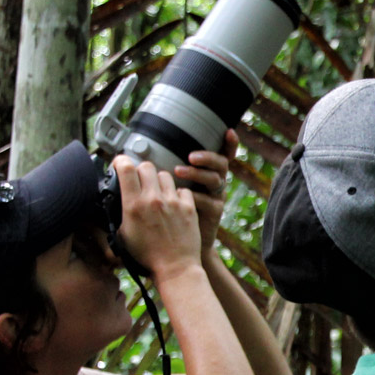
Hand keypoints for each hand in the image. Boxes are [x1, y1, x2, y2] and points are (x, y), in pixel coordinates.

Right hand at [113, 155, 200, 278]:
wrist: (175, 268)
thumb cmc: (147, 256)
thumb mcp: (123, 235)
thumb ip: (119, 213)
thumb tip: (114, 199)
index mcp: (134, 205)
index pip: (126, 167)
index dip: (121, 161)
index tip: (120, 164)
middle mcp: (153, 200)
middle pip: (146, 166)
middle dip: (141, 170)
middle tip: (140, 180)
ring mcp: (173, 202)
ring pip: (165, 175)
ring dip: (159, 181)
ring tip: (158, 192)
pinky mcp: (188, 207)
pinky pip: (183, 189)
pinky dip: (178, 193)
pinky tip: (174, 203)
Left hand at [174, 130, 236, 254]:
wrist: (180, 244)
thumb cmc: (170, 211)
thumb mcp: (170, 185)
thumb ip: (166, 169)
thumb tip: (145, 151)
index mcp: (206, 171)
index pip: (222, 154)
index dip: (229, 143)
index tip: (227, 131)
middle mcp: (215, 181)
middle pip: (221, 163)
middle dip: (207, 157)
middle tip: (191, 157)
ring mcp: (216, 196)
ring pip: (215, 179)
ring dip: (197, 173)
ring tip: (178, 172)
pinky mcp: (215, 212)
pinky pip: (209, 201)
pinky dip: (196, 197)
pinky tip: (184, 197)